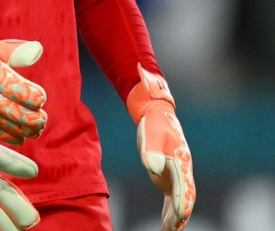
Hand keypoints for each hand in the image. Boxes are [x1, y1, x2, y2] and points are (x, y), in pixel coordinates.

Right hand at [0, 2, 46, 144]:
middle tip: (43, 119)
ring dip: (21, 129)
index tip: (42, 97)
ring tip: (37, 130)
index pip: (9, 86)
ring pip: (0, 121)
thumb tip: (38, 50)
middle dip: (27, 118)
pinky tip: (21, 138)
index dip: (28, 95)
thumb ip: (18, 51)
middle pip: (5, 109)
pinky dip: (6, 136)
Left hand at [127, 64, 195, 230]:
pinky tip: (165, 225)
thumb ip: (152, 150)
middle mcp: (182, 171)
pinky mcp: (167, 176)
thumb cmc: (153, 124)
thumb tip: (153, 168)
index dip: (183, 201)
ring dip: (175, 217)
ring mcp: (175, 175)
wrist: (155, 115)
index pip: (185, 186)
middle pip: (184, 197)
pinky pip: (170, 198)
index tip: (181, 214)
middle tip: (175, 229)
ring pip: (178, 200)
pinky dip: (169, 211)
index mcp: (181, 161)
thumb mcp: (150, 134)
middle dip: (180, 215)